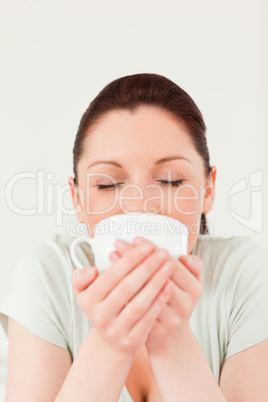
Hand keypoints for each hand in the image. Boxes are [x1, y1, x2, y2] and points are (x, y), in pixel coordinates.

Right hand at [71, 241, 174, 353]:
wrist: (109, 342)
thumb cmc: (102, 307)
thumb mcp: (84, 293)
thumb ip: (81, 277)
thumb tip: (92, 270)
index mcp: (88, 300)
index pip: (111, 275)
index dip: (130, 259)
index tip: (146, 247)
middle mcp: (100, 316)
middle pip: (127, 288)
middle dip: (147, 267)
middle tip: (162, 253)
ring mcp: (116, 330)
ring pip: (139, 303)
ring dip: (156, 283)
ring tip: (168, 266)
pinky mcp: (132, 340)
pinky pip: (148, 318)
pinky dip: (159, 301)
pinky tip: (169, 286)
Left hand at [111, 237, 202, 352]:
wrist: (172, 337)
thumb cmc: (179, 300)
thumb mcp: (193, 283)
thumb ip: (194, 267)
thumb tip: (185, 256)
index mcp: (194, 289)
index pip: (172, 264)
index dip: (153, 251)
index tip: (136, 239)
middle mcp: (184, 305)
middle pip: (155, 276)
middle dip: (135, 257)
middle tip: (119, 243)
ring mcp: (168, 319)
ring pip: (142, 292)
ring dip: (125, 272)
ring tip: (112, 255)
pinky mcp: (152, 329)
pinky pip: (133, 306)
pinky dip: (121, 290)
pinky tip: (110, 278)